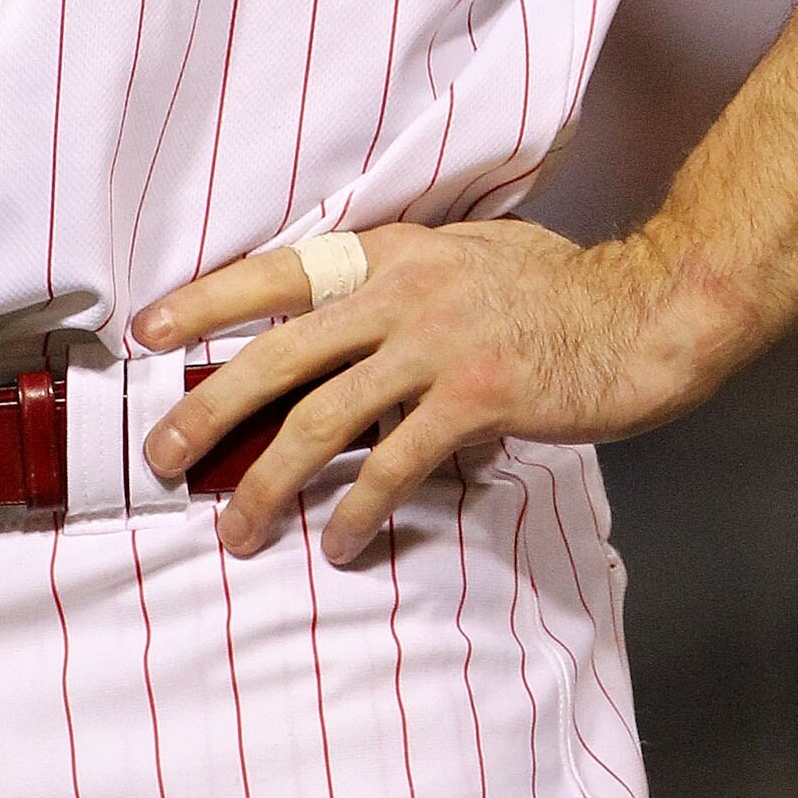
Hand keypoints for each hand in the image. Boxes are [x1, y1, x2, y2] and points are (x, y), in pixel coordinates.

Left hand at [131, 217, 721, 565]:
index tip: (146, 331)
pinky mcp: (477, 396)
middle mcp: (403, 290)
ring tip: (235, 528)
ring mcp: (438, 343)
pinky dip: (358, 509)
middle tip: (162, 456)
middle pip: (278, 353)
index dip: (205, 301)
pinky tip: (339, 543)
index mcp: (392, 254)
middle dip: (207, 406)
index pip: (278, 271)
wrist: (650, 311)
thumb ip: (404, 287)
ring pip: (321, 418)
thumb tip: (347, 335)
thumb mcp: (469, 259)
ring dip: (267, 481)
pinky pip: (394, 463)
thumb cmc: (563, 291)